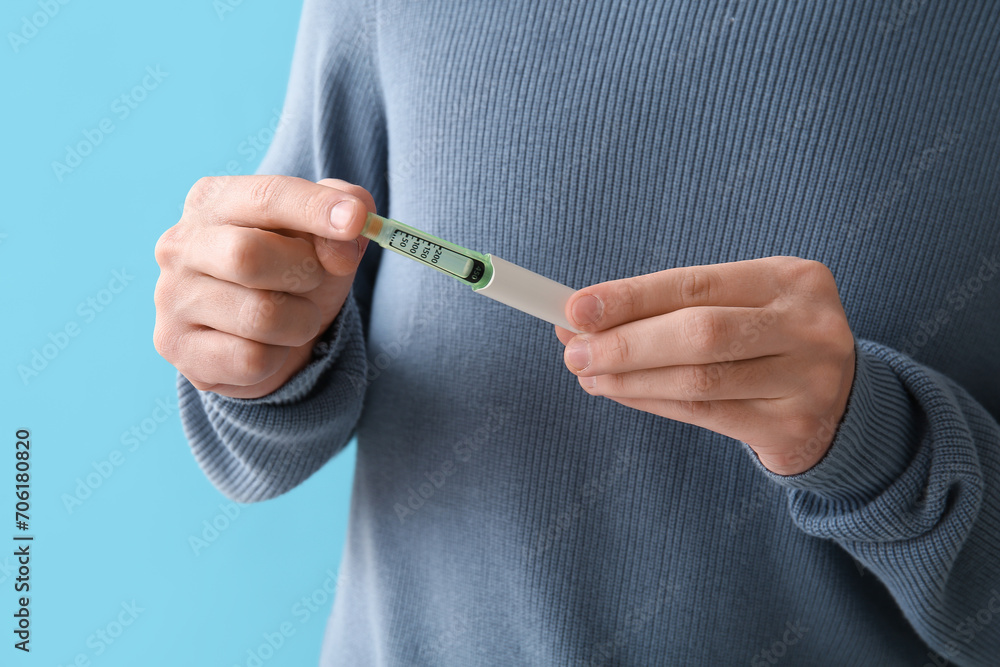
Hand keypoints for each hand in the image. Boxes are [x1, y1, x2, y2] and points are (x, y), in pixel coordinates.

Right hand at [154, 175, 374, 398]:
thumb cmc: (295, 270)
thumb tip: (349, 232)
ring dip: (300, 321)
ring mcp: (172, 298)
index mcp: (214, 199)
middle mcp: (181, 244)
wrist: (269, 334)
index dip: (315, 208)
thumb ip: (347, 210)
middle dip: (304, 273)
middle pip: (249, 256)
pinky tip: (267, 347)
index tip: (357, 220)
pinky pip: (251, 360)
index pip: (267, 196)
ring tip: (293, 317)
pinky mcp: (178, 348)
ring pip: (260, 316)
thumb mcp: (328, 232)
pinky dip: (277, 357)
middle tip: (314, 281)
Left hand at [556, 257, 855, 474]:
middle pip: (699, 332)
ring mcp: (808, 379)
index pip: (696, 284)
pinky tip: (621, 394)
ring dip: (631, 379)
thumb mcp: (736, 306)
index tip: (577, 308)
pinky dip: (653, 402)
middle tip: (574, 350)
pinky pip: (705, 415)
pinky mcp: (793, 426)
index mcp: (790, 278)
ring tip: (588, 374)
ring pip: (698, 380)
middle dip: (626, 342)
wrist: (838, 403)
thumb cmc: (766, 342)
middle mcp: (807, 325)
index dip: (631, 296)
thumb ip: (670, 307)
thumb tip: (583, 316)